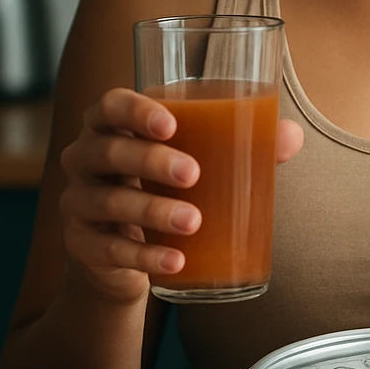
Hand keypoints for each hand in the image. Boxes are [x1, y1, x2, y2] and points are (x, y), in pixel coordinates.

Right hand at [56, 87, 303, 303]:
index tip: (170, 124)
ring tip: (194, 222)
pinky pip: (109, 250)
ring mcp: (78, 203)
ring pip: (108, 202)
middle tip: (193, 174)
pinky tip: (176, 262)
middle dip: (150, 161)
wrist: (127, 251)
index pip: (109, 106)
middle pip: (107, 151)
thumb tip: (291, 137)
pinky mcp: (83, 245)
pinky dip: (144, 257)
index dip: (134, 111)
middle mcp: (85, 159)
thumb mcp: (198, 160)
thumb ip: (244, 144)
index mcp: (112, 126)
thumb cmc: (167, 186)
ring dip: (153, 212)